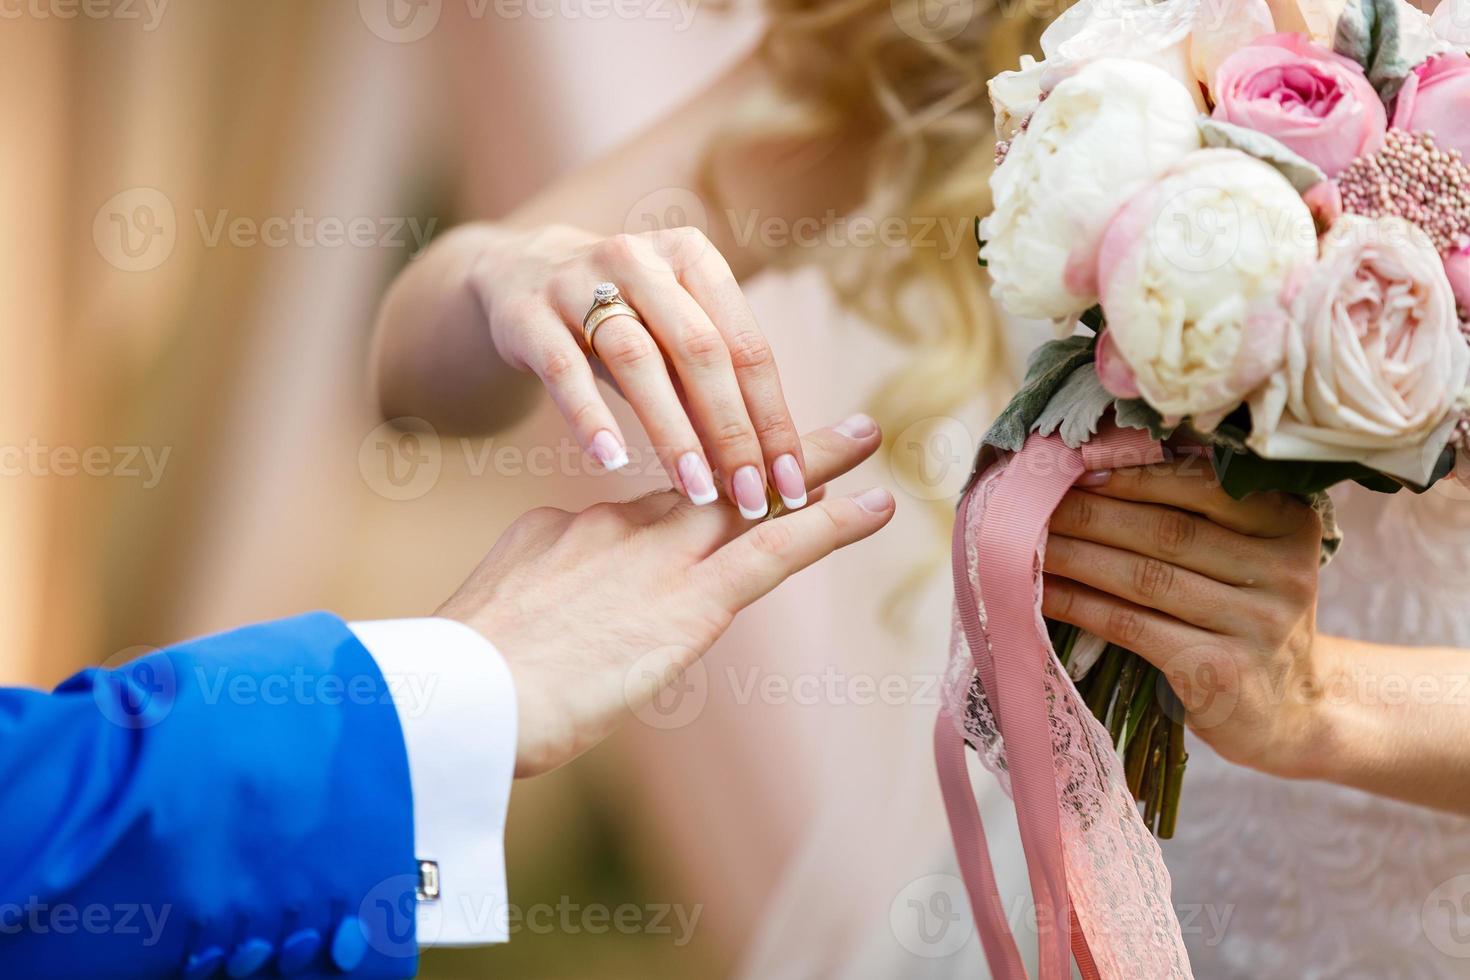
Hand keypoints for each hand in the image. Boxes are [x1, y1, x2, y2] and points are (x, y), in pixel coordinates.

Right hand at [438, 414, 891, 776]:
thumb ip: (535, 591)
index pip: (650, 503)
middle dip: (766, 442)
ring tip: (865, 435)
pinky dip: (830, 526)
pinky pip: (774, 552)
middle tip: (819, 419)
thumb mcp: (495, 612)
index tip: (727, 465)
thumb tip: (550, 598)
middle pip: (708, 474)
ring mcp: (658, 560)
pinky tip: (876, 507)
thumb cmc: (460, 677)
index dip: (697, 479)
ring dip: (812, 464)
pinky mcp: (689, 605)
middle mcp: (620, 527)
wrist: (456, 697)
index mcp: (569, 528)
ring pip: (750, 498)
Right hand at [471, 223, 805, 517]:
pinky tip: (613, 461)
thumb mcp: (670, 339)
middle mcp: (639, 259)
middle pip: (700, 350)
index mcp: (692, 257)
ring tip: (696, 489)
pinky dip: (590, 416)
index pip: (747, 346)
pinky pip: (563, 368)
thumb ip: (713, 392)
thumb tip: (772, 471)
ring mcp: (577, 281)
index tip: (791, 482)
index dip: (773, 418)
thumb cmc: (620, 320)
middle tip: (751, 498)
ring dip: (672, 431)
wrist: (518, 275)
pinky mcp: (527, 313)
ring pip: (636, 359)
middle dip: (732, 431)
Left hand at [1039, 454, 1327, 778]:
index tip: (1074, 468)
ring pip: (1145, 576)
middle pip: (1166, 530)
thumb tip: (1090, 477)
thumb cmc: (1247, 618)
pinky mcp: (1220, 672)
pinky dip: (1082, 605)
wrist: (1292, 711)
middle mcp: (1282, 570)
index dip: (1131, 475)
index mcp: (1288, 523)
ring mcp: (1257, 624)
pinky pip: (1133, 626)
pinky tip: (1044, 593)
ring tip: (1022, 542)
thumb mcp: (1248, 559)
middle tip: (1031, 502)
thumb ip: (1196, 518)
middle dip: (1091, 513)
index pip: (1200, 485)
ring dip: (1075, 556)